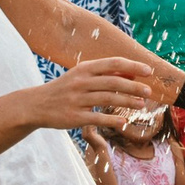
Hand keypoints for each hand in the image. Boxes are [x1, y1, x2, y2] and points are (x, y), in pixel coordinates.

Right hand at [34, 58, 158, 131]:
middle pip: (113, 82)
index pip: (113, 63)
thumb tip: (133, 75)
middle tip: (149, 91)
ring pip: (107, 99)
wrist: (36, 105)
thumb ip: (105, 74)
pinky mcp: (74, 117)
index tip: (149, 71)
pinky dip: (112, 119)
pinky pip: (97, 118)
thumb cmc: (65, 89)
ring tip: (141, 105)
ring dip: (127, 102)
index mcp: (83, 69)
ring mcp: (76, 100)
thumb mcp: (81, 76)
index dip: (133, 66)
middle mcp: (80, 82)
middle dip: (134, 86)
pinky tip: (124, 121)